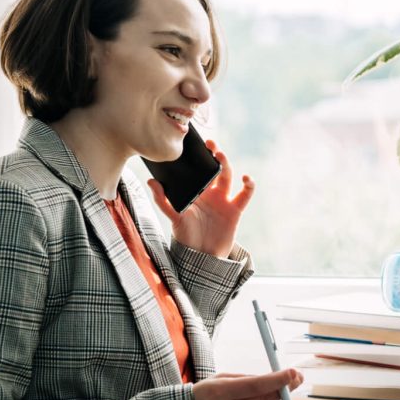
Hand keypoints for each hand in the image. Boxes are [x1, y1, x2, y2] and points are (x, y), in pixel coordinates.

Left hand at [148, 141, 253, 257]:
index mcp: (195, 190)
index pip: (198, 169)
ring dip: (225, 164)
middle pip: (214, 167)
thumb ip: (162, 200)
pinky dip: (249, 185)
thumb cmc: (186, 235)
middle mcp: (210, 191)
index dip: (199, 156)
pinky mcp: (235, 209)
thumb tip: (151, 181)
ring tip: (220, 155)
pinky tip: (246, 178)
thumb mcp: (173, 217)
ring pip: (228, 176)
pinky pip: (245, 194)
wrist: (202, 256)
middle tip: (210, 144)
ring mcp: (223, 199)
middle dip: (214, 154)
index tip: (196, 143)